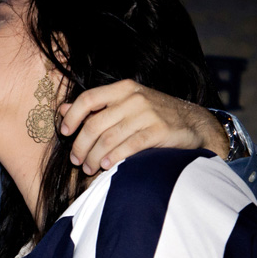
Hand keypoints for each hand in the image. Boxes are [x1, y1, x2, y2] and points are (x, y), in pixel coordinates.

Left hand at [60, 79, 228, 174]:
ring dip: (94, 157)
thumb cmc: (153, 115)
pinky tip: (107, 166)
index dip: (72, 116)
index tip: (65, 133)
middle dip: (81, 146)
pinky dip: (114, 158)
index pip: (88, 98)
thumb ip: (95, 107)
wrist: (194, 123)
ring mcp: (148, 113)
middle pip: (95, 124)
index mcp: (123, 89)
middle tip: (77, 161)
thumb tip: (62, 109)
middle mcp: (134, 98)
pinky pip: (129, 146)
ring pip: (108, 139)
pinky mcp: (159, 131)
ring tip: (89, 168)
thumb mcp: (124, 105)